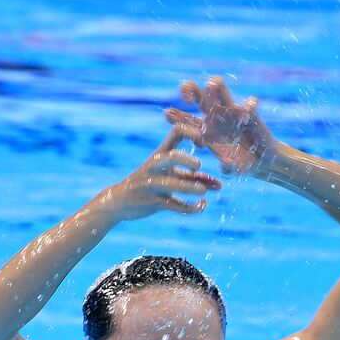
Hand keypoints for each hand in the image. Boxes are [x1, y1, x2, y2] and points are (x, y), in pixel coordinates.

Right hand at [97, 123, 220, 220]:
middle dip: (187, 159)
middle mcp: (155, 166)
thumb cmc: (150, 185)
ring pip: (173, 184)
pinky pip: (174, 205)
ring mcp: (153, 184)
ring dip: (190, 187)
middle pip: (172, 156)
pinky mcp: (153, 202)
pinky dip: (191, 207)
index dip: (193, 133)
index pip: (176, 132)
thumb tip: (219, 185)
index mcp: (161, 153)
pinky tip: (202, 206)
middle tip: (198, 166)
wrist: (119, 202)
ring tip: (204, 192)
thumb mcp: (170, 176)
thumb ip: (194, 179)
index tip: (203, 143)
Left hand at [166, 76, 278, 175]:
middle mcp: (216, 116)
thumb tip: (225, 164)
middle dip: (190, 90)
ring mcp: (232, 111)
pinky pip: (250, 104)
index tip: (167, 114)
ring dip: (214, 85)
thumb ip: (229, 168)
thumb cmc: (243, 164)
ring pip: (219, 89)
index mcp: (206, 130)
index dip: (177, 116)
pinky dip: (249, 105)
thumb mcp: (235, 169)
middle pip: (199, 96)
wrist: (263, 160)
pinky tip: (248, 110)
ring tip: (211, 86)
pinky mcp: (250, 112)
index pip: (188, 120)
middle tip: (187, 98)